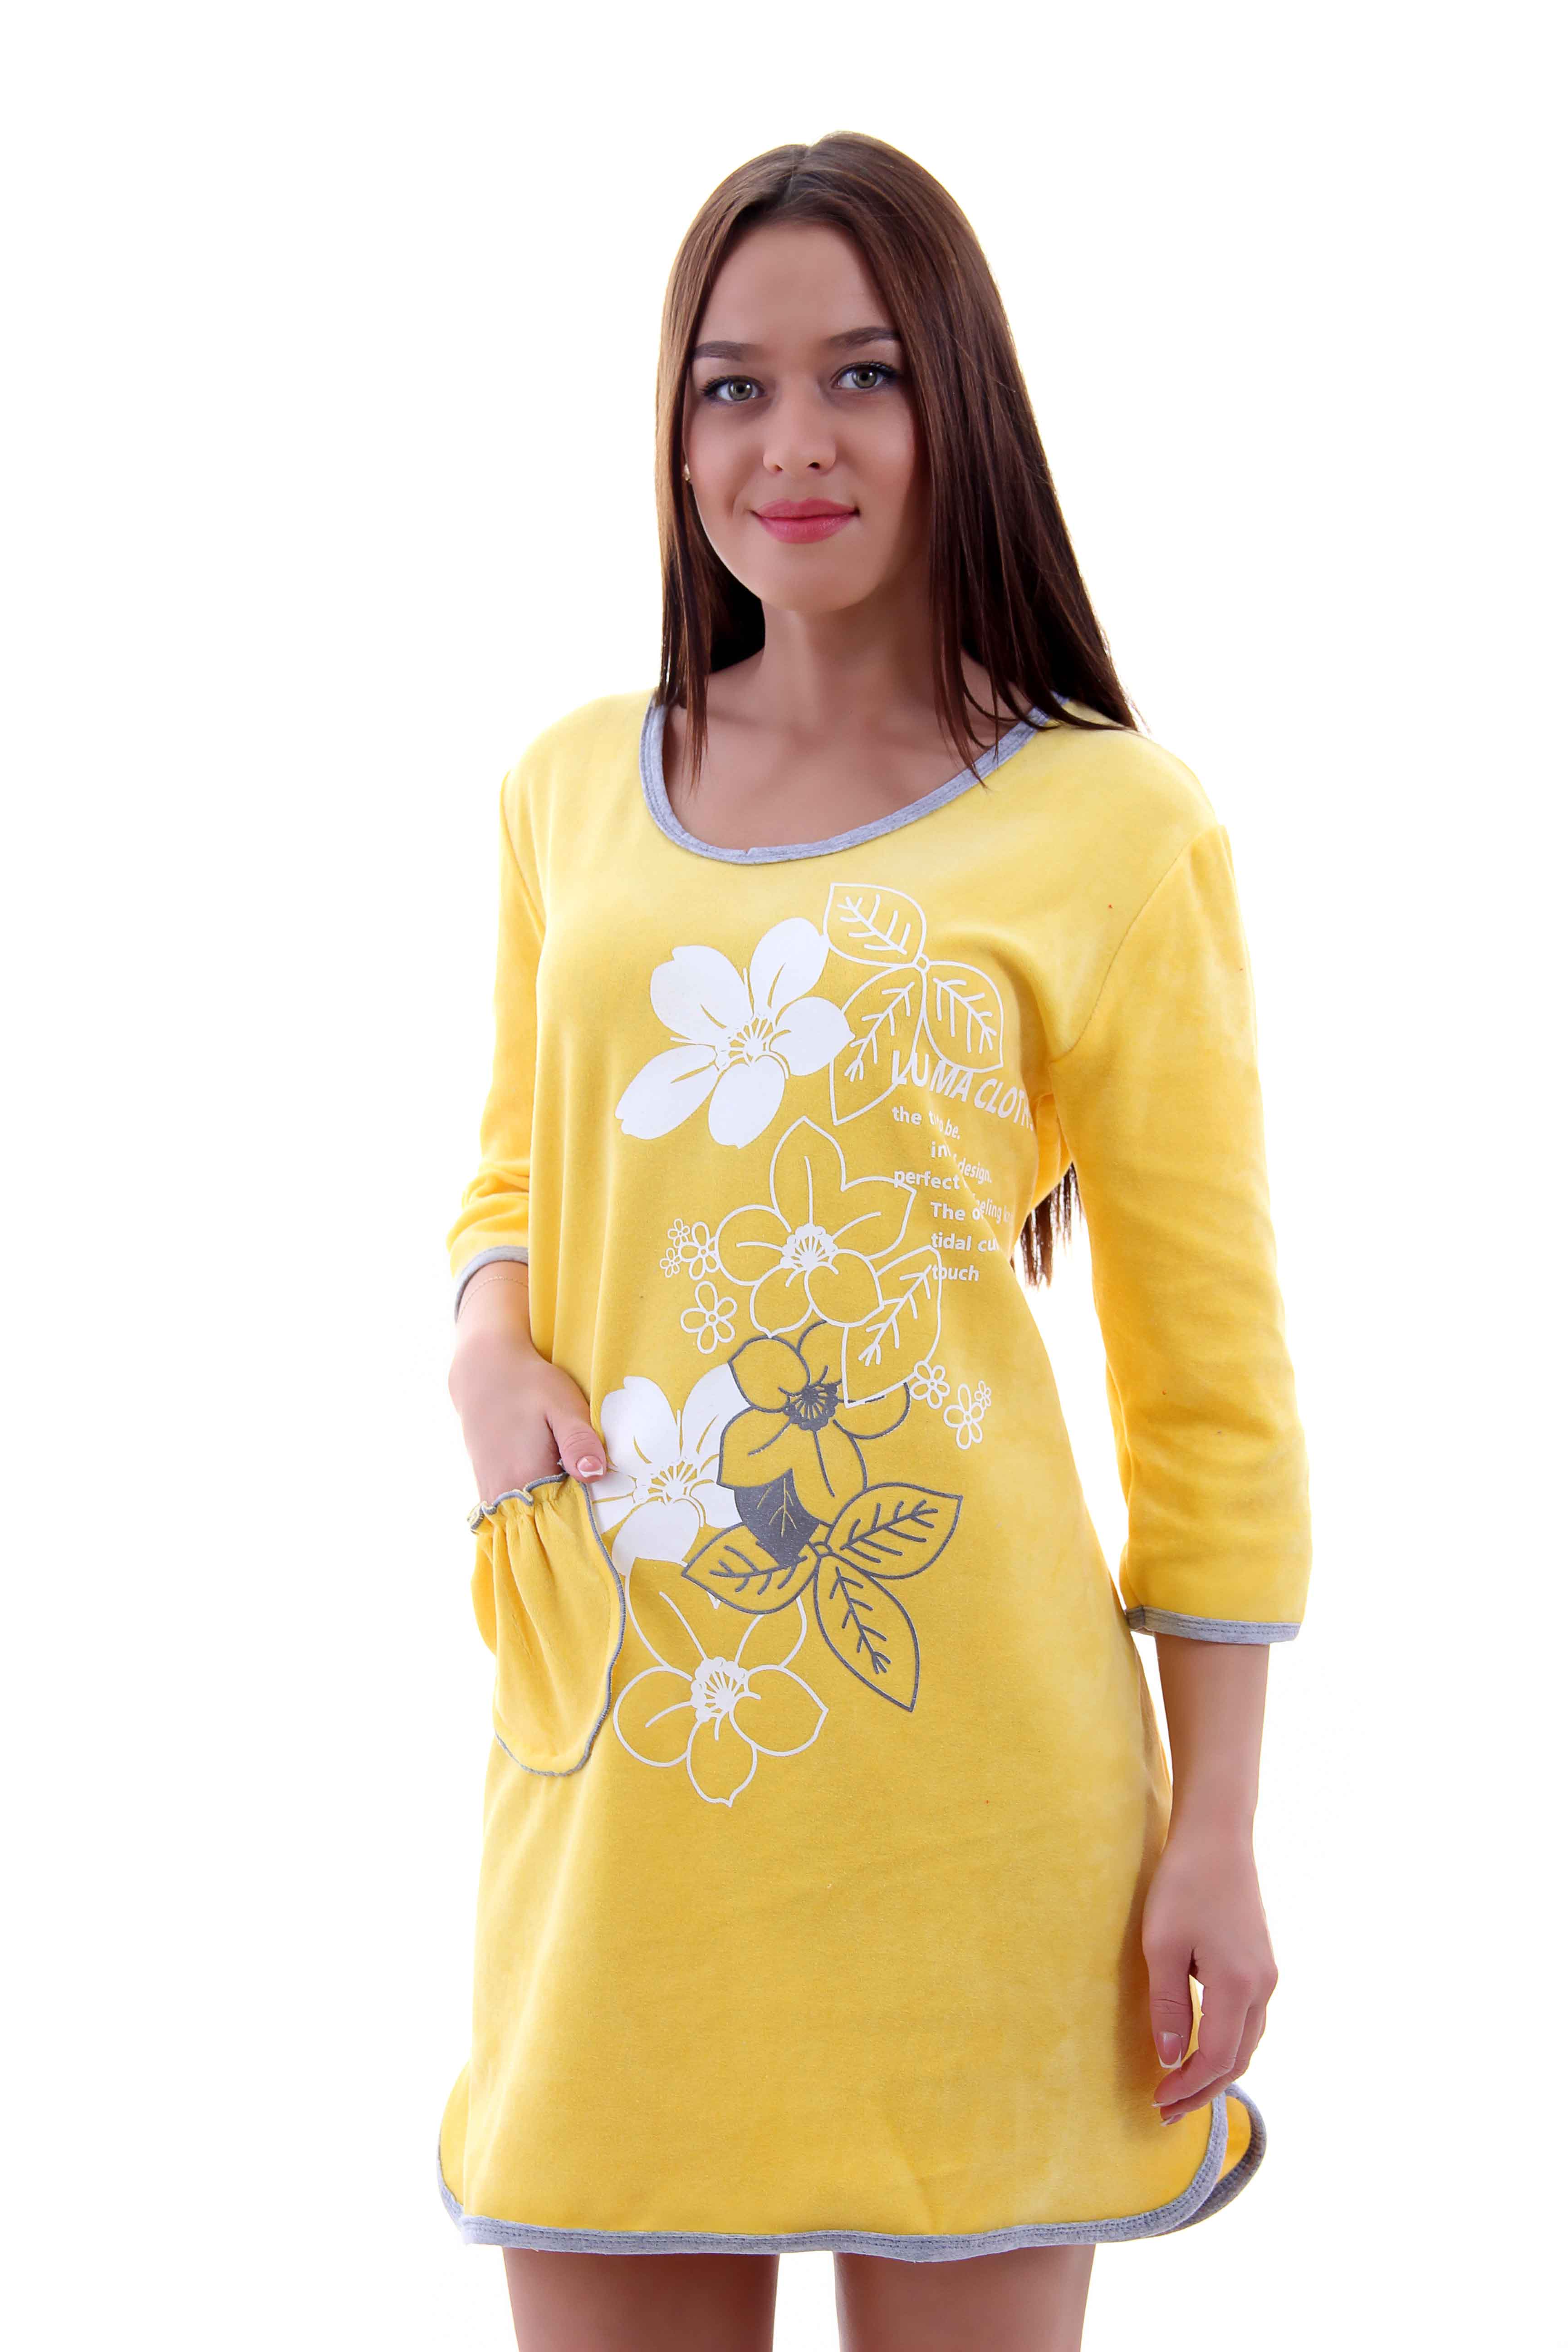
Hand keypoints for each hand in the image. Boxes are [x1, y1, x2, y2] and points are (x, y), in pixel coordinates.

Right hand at [448, 1266, 605, 1503]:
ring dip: (551, 1515)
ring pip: (528, 1521)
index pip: (564, 1518)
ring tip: (574, 1496)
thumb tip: (595, 1475)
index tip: (609, 1509)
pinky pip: (514, 1512)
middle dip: (570, 1520)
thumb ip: (579, 1440)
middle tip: (594, 1504)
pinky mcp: (486, 1487)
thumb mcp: (562, 1404)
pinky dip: (534, 1508)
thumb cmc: (528, 1384)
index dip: (588, 1517)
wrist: (483, 1373)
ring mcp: (491, 1492)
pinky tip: (551, 1490)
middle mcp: (503, 1491)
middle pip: (545, 1524)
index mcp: (526, 1475)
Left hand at [1141, 1819, 1277, 2124]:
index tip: (1157, 2102)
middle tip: (1166, 2110)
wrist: (1217, 1837)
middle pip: (1238, 2059)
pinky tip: (1203, 2047)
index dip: (1188, 2086)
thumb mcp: (1162, 1945)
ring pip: (1248, 2042)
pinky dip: (1228, 2045)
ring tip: (1181, 2087)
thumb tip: (1171, 2059)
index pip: (1217, 2058)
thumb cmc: (1183, 1885)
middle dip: (1203, 2090)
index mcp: (1238, 1987)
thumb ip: (1169, 2006)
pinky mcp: (1262, 1962)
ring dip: (1217, 2070)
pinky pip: (1249, 2020)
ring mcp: (1267, 1975)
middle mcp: (1262, 1987)